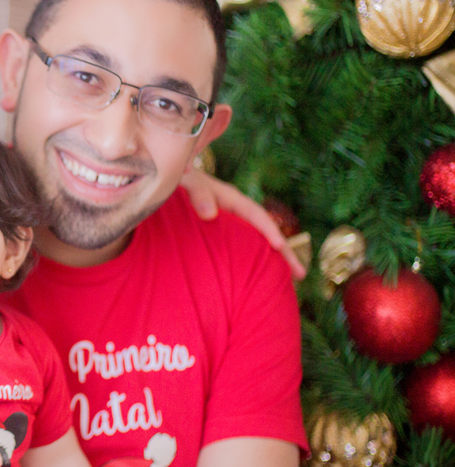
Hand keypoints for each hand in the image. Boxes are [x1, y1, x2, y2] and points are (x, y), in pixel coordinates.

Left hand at [180, 168, 306, 279]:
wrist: (165, 184)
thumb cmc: (176, 181)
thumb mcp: (185, 181)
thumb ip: (197, 193)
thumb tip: (210, 214)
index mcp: (231, 199)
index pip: (255, 215)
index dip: (268, 229)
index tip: (280, 246)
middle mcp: (235, 214)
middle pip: (264, 234)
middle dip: (284, 253)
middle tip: (301, 275)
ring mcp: (230, 227)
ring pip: (256, 246)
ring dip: (271, 263)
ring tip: (287, 286)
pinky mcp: (220, 240)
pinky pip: (241, 253)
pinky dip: (252, 266)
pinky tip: (256, 283)